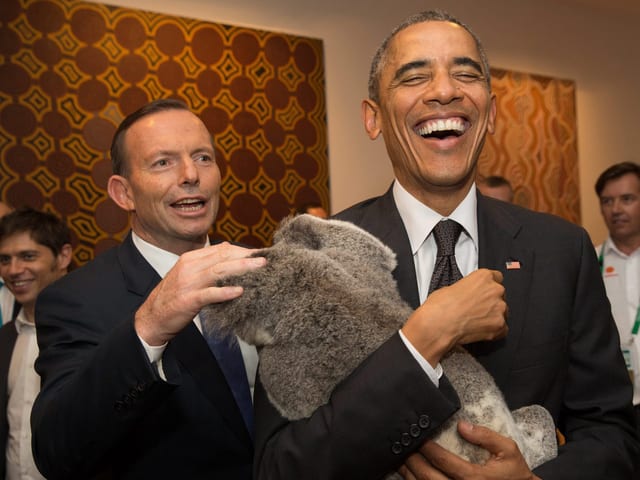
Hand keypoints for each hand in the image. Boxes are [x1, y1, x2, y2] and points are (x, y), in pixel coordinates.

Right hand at [135, 242, 265, 344]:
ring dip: (241, 268)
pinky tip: (239, 291)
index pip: (222, 249)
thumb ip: (207, 264)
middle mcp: (190, 267)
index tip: (259, 254)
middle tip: (266, 258)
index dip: (242, 250)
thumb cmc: (175, 297)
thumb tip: (229, 252)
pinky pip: (209, 294)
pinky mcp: (188, 300)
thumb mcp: (190, 275)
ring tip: (259, 268)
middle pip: (223, 257)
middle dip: (246, 256)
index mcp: (191, 258)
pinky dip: (225, 292)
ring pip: (219, 271)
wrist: (152, 318)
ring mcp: (188, 283)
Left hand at [400, 421, 540, 479]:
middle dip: (413, 462)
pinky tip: (410, 474)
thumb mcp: (508, 450)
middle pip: (428, 478)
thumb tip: (462, 425)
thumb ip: (486, 436)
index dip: (427, 449)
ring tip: (400, 459)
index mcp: (475, 478)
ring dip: (410, 475)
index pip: (443, 462)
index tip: (418, 437)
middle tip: (404, 446)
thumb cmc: (514, 473)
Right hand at [401, 269, 507, 365]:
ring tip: (475, 321)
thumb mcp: (450, 287)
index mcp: (483, 276)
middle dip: (490, 302)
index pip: (497, 277)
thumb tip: (467, 294)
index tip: (484, 292)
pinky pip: (502, 328)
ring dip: (492, 316)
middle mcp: (495, 290)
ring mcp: (500, 308)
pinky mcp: (500, 326)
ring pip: (502, 312)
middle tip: (476, 309)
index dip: (488, 286)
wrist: (438, 325)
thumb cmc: (440, 307)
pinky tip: (479, 330)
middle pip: (500, 295)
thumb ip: (467, 288)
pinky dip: (493, 330)